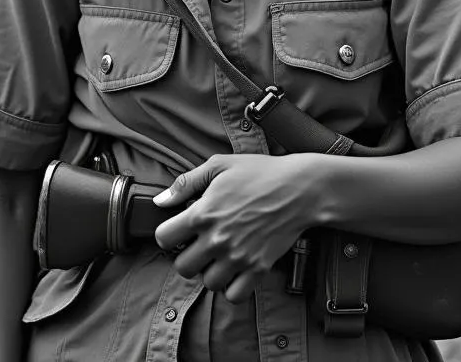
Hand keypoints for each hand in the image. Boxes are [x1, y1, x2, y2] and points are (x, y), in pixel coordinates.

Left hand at [153, 153, 319, 302]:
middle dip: (186, 257)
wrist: (299, 189)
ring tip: (218, 256)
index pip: (164, 239)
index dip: (167, 234)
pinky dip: (231, 287)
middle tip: (197, 245)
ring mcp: (237, 257)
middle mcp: (216, 239)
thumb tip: (161, 202)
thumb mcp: (217, 166)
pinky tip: (234, 270)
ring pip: (208, 283)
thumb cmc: (258, 173)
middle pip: (183, 268)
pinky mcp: (258, 268)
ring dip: (209, 272)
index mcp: (202, 213)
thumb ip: (185, 184)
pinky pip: (235, 295)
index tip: (177, 230)